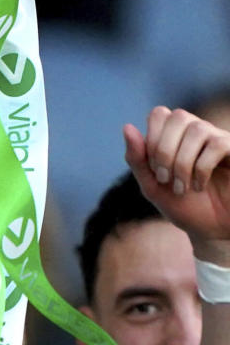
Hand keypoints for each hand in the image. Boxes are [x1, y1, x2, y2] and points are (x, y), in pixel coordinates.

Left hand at [125, 107, 229, 254]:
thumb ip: (138, 159)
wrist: (211, 230)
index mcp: (176, 137)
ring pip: (196, 129)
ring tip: (181, 188)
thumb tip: (127, 127)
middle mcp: (198, 132)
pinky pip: (216, 144)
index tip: (154, 171)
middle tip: (165, 179)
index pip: (159, 114)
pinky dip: (201, 169)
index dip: (151, 140)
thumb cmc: (184, 207)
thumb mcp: (153, 186)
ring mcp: (218, 139)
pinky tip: (199, 186)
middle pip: (177, 116)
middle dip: (164, 150)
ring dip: (182, 163)